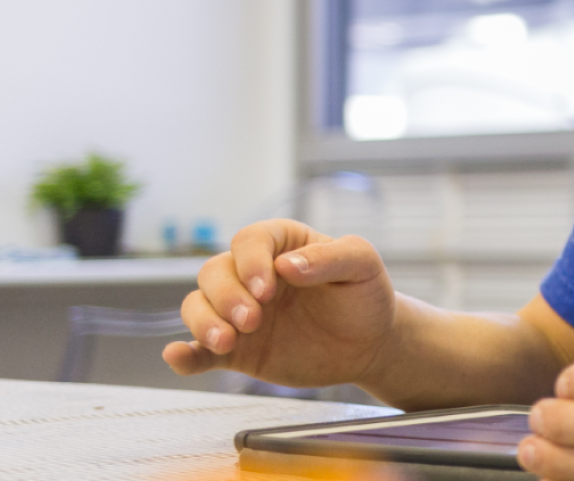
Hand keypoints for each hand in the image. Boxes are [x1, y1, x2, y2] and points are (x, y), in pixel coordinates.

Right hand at [161, 219, 399, 388]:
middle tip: (252, 320)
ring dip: (203, 322)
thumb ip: (331, 258)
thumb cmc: (365, 296)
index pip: (249, 240)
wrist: (370, 343)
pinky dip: (182, 355)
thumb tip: (286, 265)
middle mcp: (252, 276)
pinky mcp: (236, 350)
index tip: (266, 289)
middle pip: (214, 273)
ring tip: (227, 341)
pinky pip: (199, 351)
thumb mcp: (363, 266)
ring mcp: (239, 313)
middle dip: (226, 296)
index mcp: (281, 245)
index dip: (251, 262)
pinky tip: (177, 357)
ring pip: (197, 307)